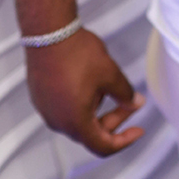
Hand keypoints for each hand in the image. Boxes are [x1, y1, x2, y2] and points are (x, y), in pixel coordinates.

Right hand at [24, 28, 144, 156]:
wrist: (48, 31)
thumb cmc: (75, 53)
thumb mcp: (111, 74)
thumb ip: (125, 94)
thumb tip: (134, 103)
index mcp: (76, 123)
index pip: (103, 146)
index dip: (124, 140)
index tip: (137, 131)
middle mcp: (57, 122)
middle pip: (90, 133)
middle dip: (113, 120)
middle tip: (129, 102)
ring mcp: (46, 110)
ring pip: (77, 119)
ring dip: (96, 109)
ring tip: (107, 85)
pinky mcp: (40, 97)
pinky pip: (64, 108)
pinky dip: (80, 102)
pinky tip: (89, 81)